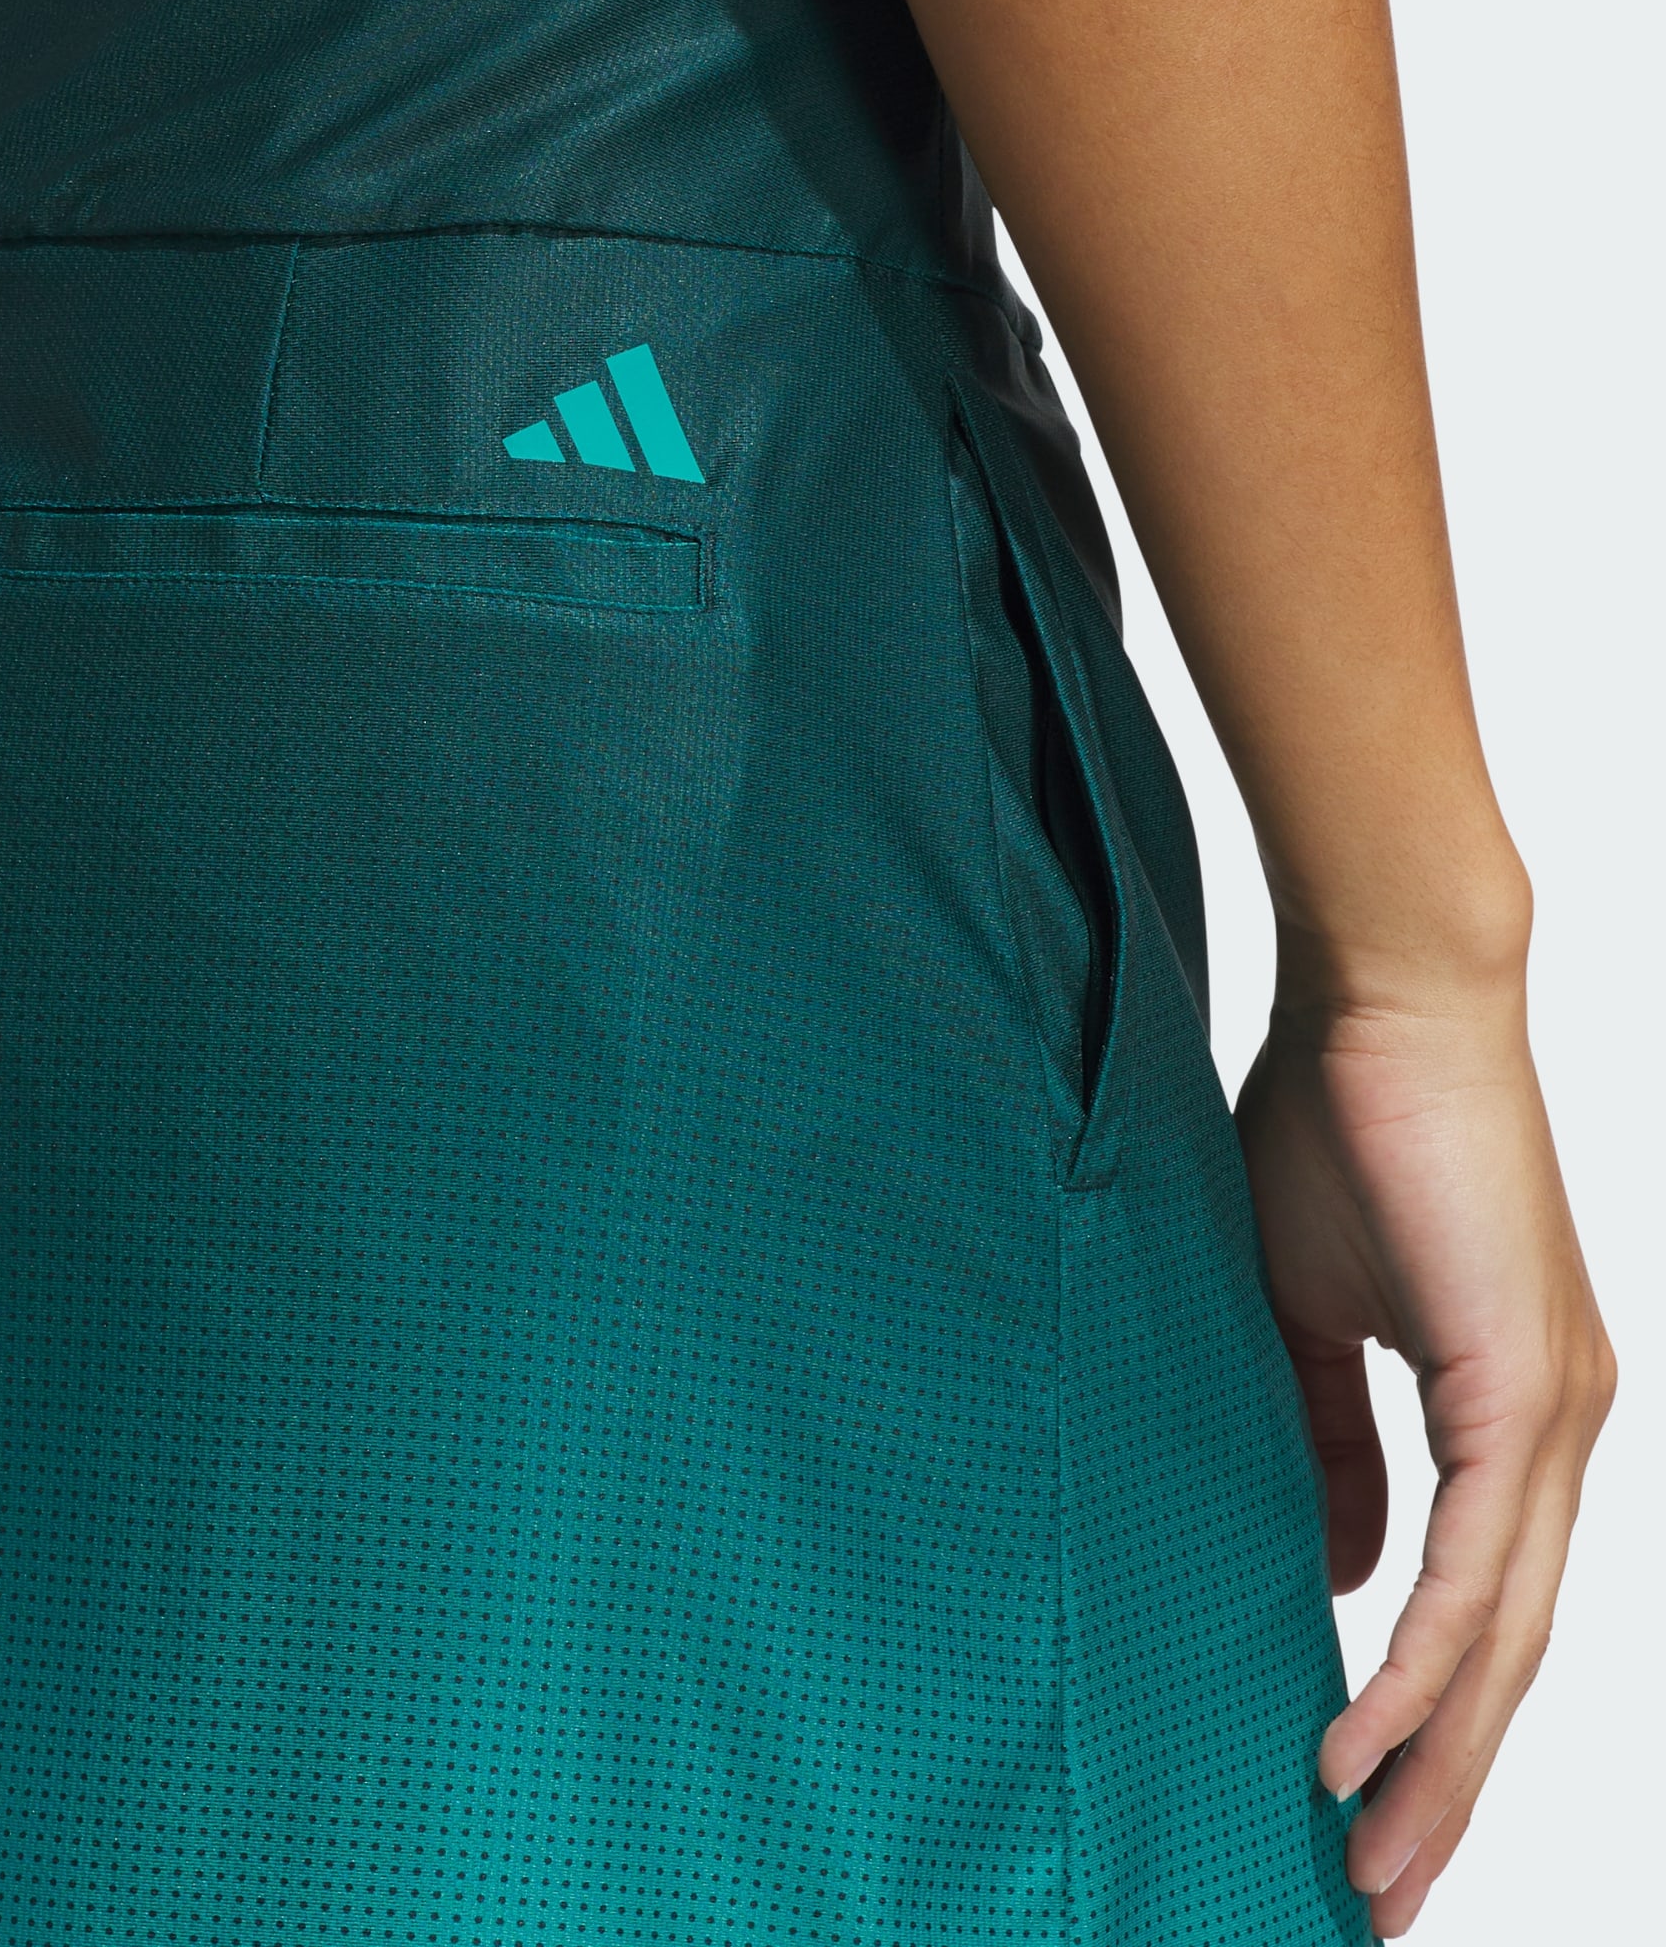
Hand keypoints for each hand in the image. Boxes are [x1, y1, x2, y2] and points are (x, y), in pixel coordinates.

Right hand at [1234, 968, 1615, 1936]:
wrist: (1388, 1005)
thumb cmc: (1335, 1132)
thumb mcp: (1307, 1316)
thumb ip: (1332, 1443)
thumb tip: (1337, 1569)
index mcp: (1511, 1414)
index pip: (1481, 1608)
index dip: (1428, 1722)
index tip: (1359, 1804)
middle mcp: (1556, 1434)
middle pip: (1510, 1660)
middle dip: (1443, 1791)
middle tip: (1373, 1893)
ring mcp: (1553, 1417)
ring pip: (1507, 1637)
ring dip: (1436, 1762)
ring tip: (1368, 1863)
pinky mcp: (1520, 1389)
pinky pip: (1475, 1566)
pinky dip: (1420, 1664)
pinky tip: (1363, 1739)